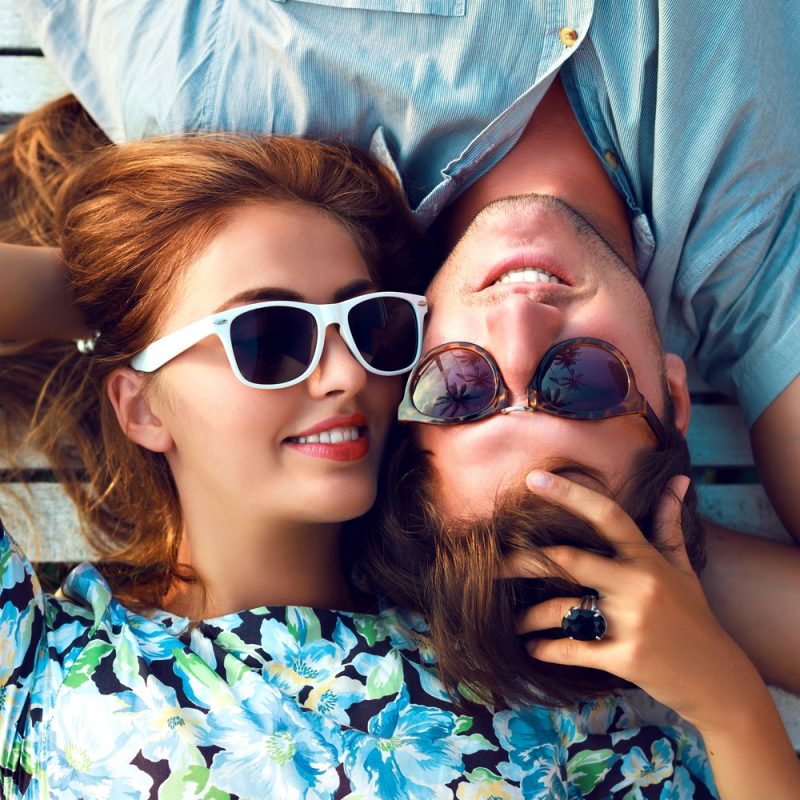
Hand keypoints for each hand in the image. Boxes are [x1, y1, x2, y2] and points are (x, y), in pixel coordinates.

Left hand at [504, 471, 758, 729]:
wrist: (719, 681)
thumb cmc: (694, 617)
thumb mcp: (682, 569)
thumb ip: (669, 525)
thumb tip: (676, 480)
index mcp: (647, 558)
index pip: (606, 515)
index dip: (569, 494)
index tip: (533, 479)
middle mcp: (639, 584)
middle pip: (567, 560)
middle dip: (522, 561)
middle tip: (492, 564)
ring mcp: (632, 621)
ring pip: (562, 609)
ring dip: (528, 617)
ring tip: (513, 621)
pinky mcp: (627, 658)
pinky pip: (572, 649)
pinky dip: (546, 649)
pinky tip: (532, 648)